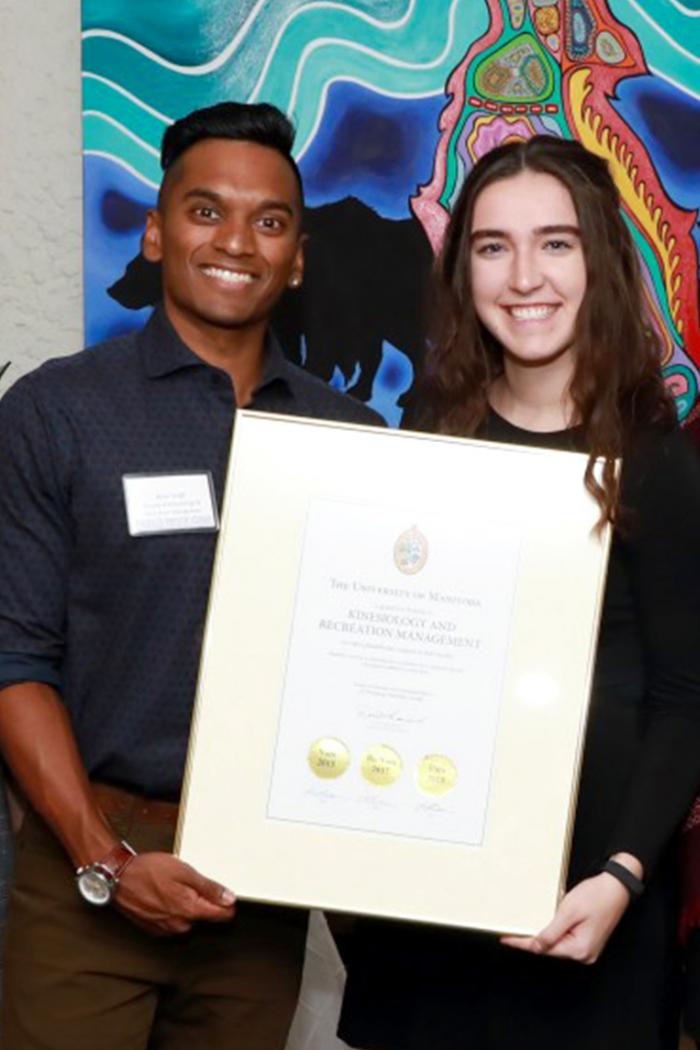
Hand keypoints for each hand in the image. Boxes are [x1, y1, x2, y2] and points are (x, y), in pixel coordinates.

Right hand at [114, 851, 235, 935]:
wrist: (119, 878)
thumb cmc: (149, 871)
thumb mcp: (184, 871)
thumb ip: (209, 887)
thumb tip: (229, 898)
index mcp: (190, 910)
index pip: (222, 916)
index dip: (226, 903)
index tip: (223, 893)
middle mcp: (179, 925)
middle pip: (204, 917)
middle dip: (201, 901)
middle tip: (187, 882)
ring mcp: (166, 929)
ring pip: (187, 919)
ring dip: (185, 905)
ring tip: (171, 887)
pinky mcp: (154, 929)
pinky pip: (172, 922)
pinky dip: (171, 910)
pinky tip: (163, 895)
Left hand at [500, 872, 630, 963]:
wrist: (616, 887)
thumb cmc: (596, 895)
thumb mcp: (569, 911)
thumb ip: (551, 932)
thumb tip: (536, 946)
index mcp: (580, 949)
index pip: (544, 949)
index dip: (523, 943)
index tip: (507, 940)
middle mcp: (584, 954)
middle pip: (551, 948)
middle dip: (533, 939)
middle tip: (513, 931)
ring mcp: (587, 949)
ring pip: (558, 944)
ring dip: (544, 934)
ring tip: (529, 926)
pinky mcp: (588, 941)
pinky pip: (566, 939)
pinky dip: (555, 932)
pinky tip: (547, 923)